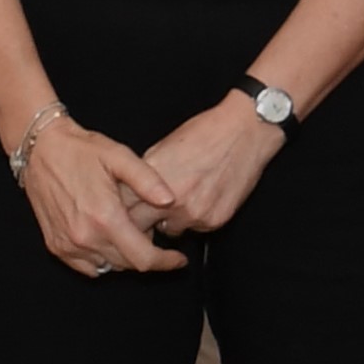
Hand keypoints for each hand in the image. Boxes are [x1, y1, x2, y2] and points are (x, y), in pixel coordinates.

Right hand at [15, 120, 182, 278]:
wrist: (41, 150)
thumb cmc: (80, 150)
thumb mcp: (119, 156)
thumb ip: (147, 180)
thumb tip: (169, 200)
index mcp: (105, 218)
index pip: (144, 258)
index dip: (165, 262)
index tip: (178, 260)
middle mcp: (85, 237)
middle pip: (128, 265)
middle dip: (146, 253)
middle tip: (148, 229)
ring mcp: (68, 245)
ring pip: (109, 267)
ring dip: (124, 256)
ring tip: (126, 230)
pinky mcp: (56, 246)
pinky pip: (88, 267)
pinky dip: (102, 259)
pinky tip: (106, 237)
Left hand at [132, 93, 286, 237]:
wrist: (245, 132)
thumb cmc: (205, 132)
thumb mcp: (163, 147)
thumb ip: (145, 174)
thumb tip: (129, 191)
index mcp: (153, 178)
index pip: (122, 206)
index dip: (119, 209)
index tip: (119, 209)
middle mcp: (171, 200)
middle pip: (140, 227)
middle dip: (138, 222)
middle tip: (143, 213)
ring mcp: (193, 213)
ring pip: (168, 231)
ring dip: (167, 221)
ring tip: (180, 199)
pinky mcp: (213, 221)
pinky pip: (194, 229)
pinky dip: (193, 218)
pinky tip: (202, 198)